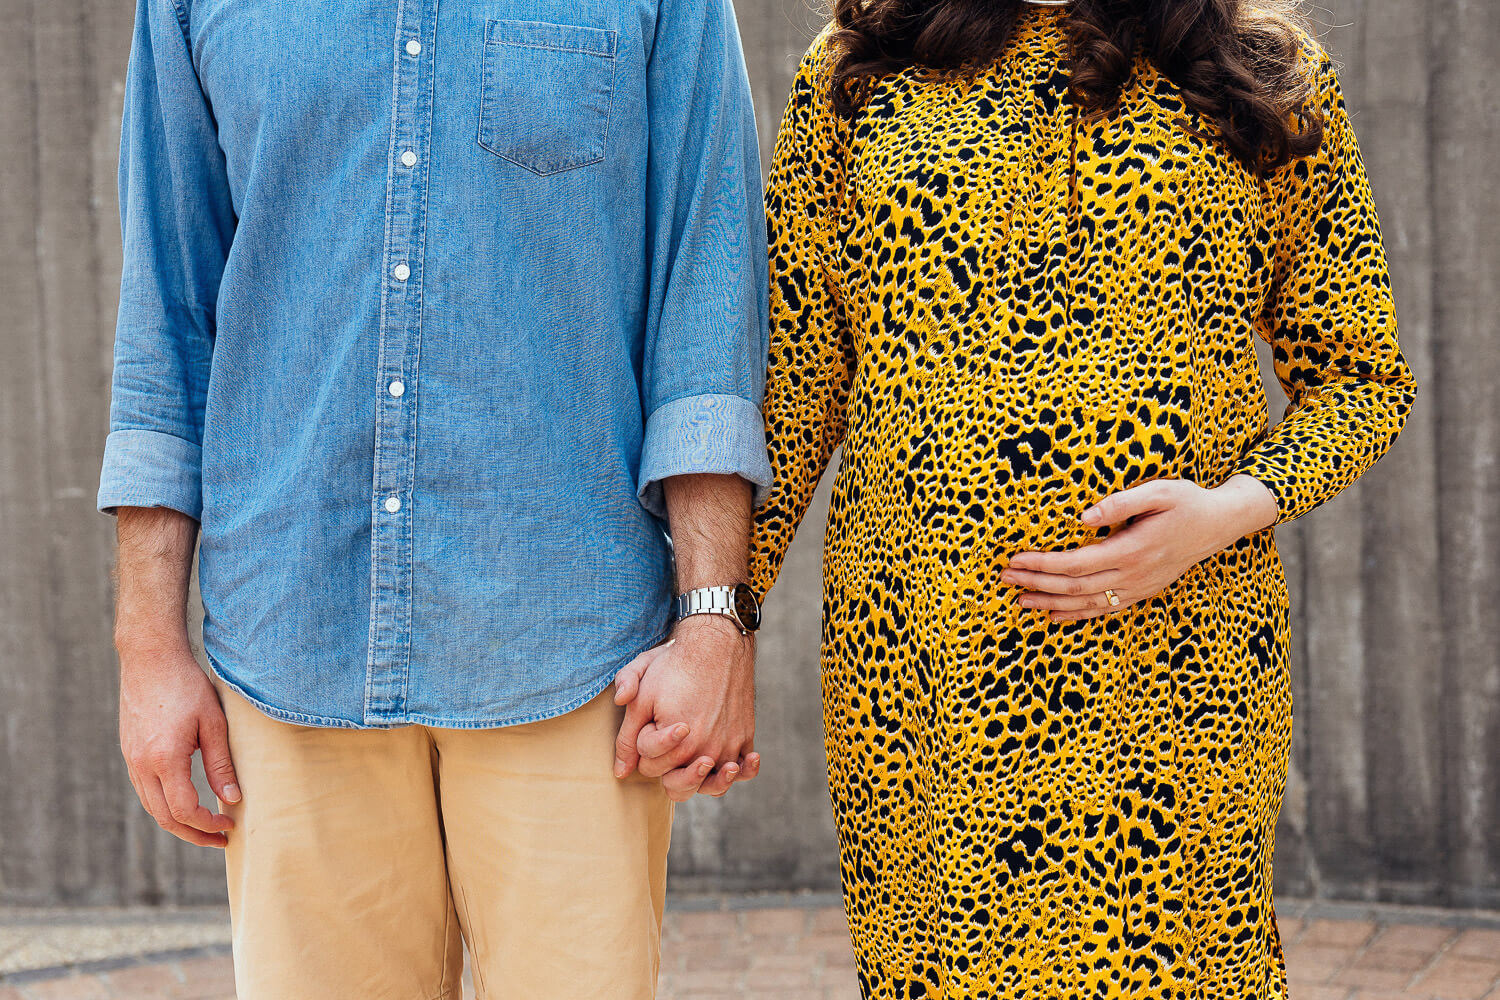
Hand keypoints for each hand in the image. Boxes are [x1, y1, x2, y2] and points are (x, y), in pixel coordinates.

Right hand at [118, 642, 239, 847]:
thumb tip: (233, 799)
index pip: (183, 810)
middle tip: (220, 840)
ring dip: (177, 822)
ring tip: (205, 827)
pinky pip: (145, 790)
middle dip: (193, 834)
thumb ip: (221, 764)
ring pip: (152, 806)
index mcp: (164, 759)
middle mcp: (142, 765)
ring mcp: (131, 760)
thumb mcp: (213, 724)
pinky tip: (185, 803)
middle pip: (164, 817)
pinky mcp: (129, 752)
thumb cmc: (187, 686)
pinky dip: (164, 804)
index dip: (207, 824)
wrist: (150, 659)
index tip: (229, 825)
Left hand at [612, 615, 759, 801]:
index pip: (649, 767)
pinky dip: (744, 771)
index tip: (654, 718)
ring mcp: (726, 747)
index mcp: (674, 743)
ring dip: (705, 780)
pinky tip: (735, 763)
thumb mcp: (641, 694)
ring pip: (713, 786)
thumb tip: (621, 771)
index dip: (644, 745)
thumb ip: (626, 735)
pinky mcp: (745, 738)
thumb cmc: (674, 666)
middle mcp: (703, 751)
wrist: (716, 643)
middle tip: (671, 738)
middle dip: (665, 767)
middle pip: (677, 785)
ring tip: (702, 761)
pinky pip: (747, 769)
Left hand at [1000, 475, 1276, 620]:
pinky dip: (1076, 615)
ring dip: (1050, 603)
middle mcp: (1133, 575)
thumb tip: (1084, 515)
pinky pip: (1104, 609)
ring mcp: (1138, 588)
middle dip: (1036, 584)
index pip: (1076, 563)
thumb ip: (1122, 501)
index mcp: (1132, 550)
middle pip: (1075, 586)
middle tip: (1004, 578)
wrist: (1220, 524)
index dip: (1042, 565)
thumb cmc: (1187, 502)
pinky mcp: (1142, 592)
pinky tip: (1053, 616)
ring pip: (1086, 603)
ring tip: (1019, 601)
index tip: (1014, 560)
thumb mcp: (1159, 491)